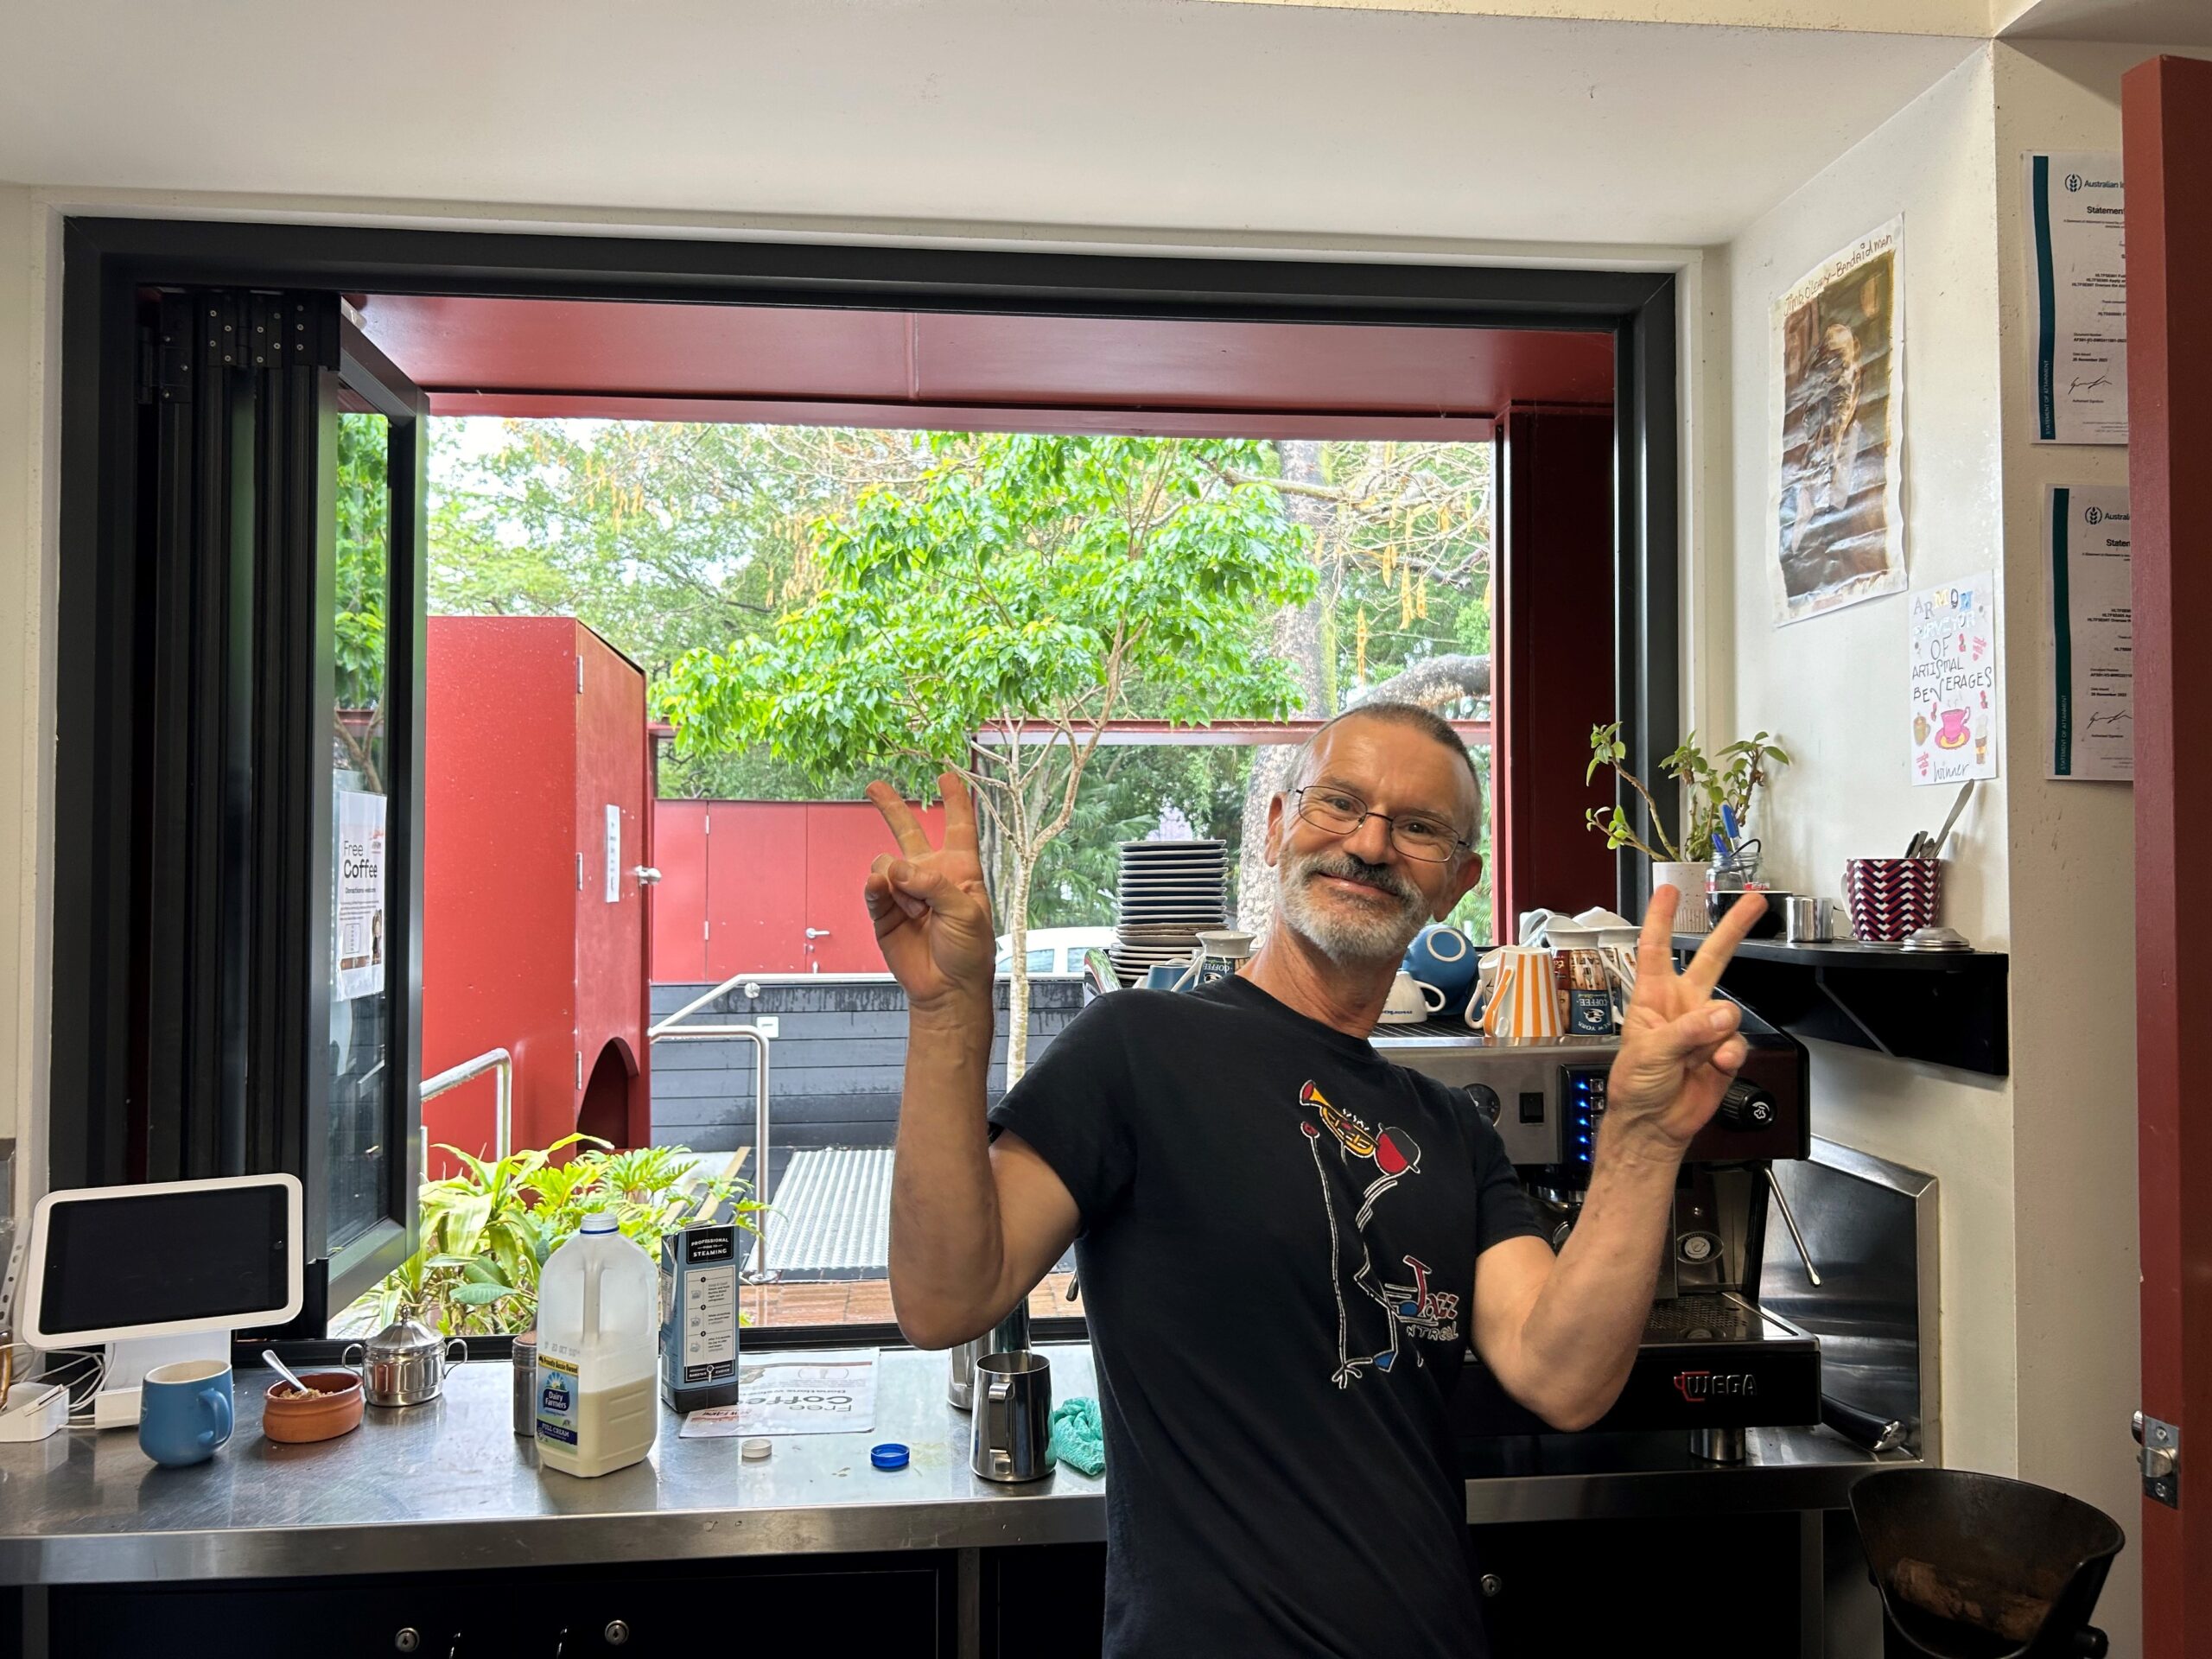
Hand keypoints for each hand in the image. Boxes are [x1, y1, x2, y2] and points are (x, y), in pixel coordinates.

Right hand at [864, 774, 996, 1016]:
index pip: (959, 827)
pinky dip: (876, 887)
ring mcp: (905, 892)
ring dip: (896, 879)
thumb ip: (933, 885)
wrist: (947, 989)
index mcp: (961, 871)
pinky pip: (873, 886)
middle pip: (909, 831)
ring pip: (887, 861)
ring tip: (913, 908)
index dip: (955, 800)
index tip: (946, 775)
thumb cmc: (969, 952)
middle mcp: (931, 876)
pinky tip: (882, 891)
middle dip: (892, 807)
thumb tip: (895, 868)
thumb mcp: (965, 913)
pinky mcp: (884, 910)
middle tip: (873, 786)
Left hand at [1602, 886, 1767, 1154]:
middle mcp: (1682, 1006)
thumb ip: (1687, 1030)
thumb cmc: (1636, 1085)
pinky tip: (1715, 1066)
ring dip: (1717, 1033)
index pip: (1656, 950)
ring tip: (1699, 1054)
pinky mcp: (1723, 1051)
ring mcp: (1705, 1028)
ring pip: (1729, 1011)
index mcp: (1652, 998)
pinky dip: (1728, 1055)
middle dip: (1732, 930)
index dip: (1661, 919)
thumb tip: (1722, 1014)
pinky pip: (1737, 1043)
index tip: (1668, 890)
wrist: (1654, 1124)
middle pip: (1711, 959)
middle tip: (1753, 902)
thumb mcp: (1650, 1052)